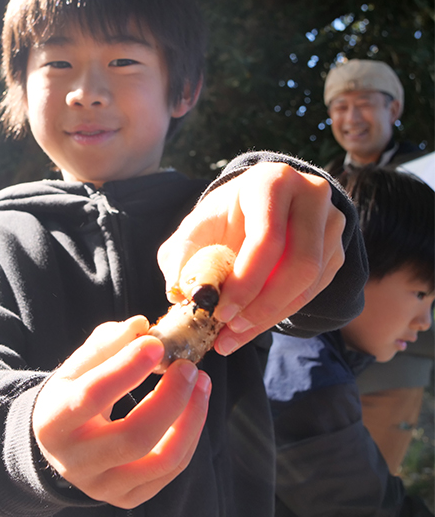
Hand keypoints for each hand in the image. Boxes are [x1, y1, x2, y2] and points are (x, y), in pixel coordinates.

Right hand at [32, 315, 210, 508]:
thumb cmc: (72, 395)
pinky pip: (171, 469)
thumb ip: (106, 343)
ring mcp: (104, 486)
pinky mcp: (128, 497)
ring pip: (161, 460)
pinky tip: (194, 405)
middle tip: (189, 367)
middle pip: (133, 437)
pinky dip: (190, 434)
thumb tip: (140, 325)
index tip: (156, 343)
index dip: (127, 368)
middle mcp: (75, 462)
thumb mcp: (76, 366)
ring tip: (201, 383)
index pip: (92, 395)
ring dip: (191, 417)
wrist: (60, 442)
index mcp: (53, 422)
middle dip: (170, 399)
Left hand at [158, 162, 345, 354]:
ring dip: (270, 316)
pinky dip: (280, 314)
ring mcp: (330, 224)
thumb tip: (180, 294)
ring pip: (310, 282)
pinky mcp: (336, 250)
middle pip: (300, 263)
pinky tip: (251, 326)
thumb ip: (180, 256)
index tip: (220, 312)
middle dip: (262, 305)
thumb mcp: (195, 228)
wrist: (253, 208)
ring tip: (233, 334)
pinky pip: (314, 291)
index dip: (246, 281)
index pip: (268, 237)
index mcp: (272, 182)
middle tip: (229, 328)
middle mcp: (310, 196)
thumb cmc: (223, 217)